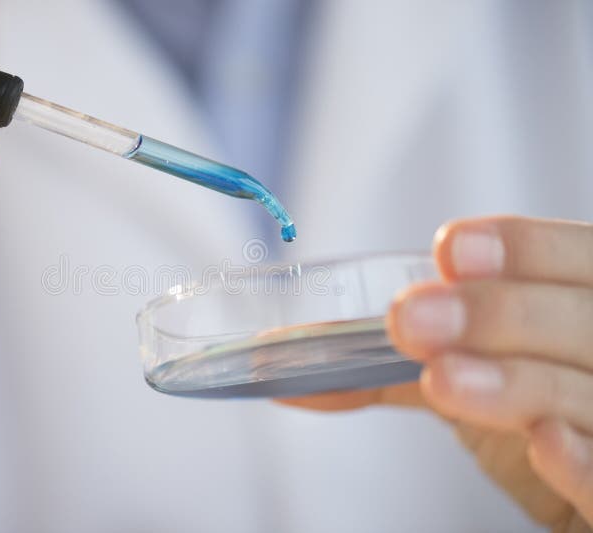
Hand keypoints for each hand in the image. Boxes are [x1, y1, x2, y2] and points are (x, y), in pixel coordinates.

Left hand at [280, 216, 592, 531]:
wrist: (573, 480)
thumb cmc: (520, 411)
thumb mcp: (465, 368)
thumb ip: (389, 360)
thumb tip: (287, 364)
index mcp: (585, 301)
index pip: (577, 258)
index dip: (526, 249)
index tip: (451, 250)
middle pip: (583, 320)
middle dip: (497, 314)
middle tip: (411, 319)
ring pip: (590, 392)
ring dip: (516, 382)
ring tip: (443, 378)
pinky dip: (586, 463)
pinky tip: (545, 445)